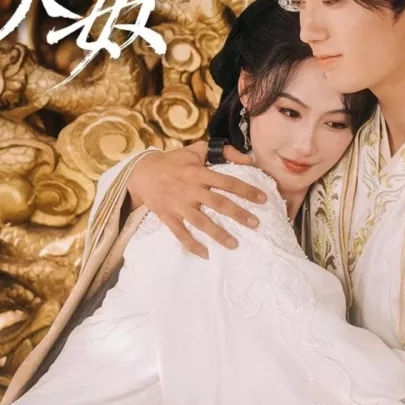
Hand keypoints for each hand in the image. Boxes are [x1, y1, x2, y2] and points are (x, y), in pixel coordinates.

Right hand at [127, 144, 266, 257]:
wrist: (142, 172)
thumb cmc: (174, 161)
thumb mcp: (198, 149)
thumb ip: (225, 152)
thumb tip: (249, 160)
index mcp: (198, 173)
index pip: (227, 182)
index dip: (246, 190)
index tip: (263, 199)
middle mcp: (190, 190)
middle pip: (218, 204)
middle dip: (238, 214)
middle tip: (255, 224)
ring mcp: (178, 205)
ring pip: (201, 222)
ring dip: (218, 234)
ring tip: (234, 245)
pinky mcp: (168, 217)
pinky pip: (181, 234)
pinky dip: (192, 246)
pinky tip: (206, 254)